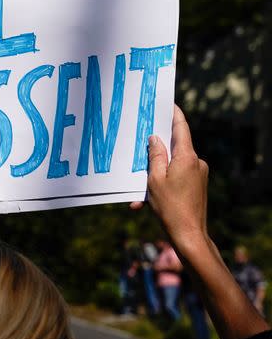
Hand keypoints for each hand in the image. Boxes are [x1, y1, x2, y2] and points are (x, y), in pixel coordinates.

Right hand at [132, 105, 209, 250]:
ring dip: (156, 173)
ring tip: (139, 190)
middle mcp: (196, 162)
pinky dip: (162, 184)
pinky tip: (146, 201)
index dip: (174, 114)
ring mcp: (199, 174)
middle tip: (141, 143)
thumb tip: (155, 138)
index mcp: (187, 157)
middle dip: (157, 149)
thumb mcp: (155, 179)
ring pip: (173, 165)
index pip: (181, 128)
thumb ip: (155, 155)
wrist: (189, 235)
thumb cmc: (170, 207)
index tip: (168, 103)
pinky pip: (177, 177)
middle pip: (175, 147)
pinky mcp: (197, 185)